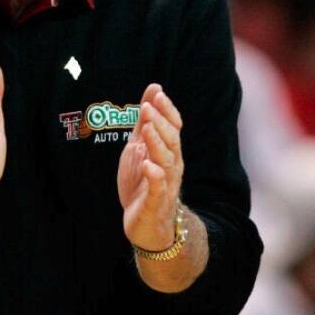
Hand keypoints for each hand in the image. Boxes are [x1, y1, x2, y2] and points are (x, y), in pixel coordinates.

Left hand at [117, 84, 183, 250]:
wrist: (147, 226)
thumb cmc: (144, 183)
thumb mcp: (140, 147)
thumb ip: (146, 120)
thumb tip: (153, 88)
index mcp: (169, 152)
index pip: (174, 127)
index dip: (167, 110)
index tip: (157, 93)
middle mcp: (172, 166)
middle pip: (172, 141)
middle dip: (161, 123)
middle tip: (149, 107)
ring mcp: (165, 184)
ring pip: (166, 162)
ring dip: (157, 144)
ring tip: (147, 128)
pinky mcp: (155, 203)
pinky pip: (158, 188)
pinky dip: (155, 176)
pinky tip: (149, 166)